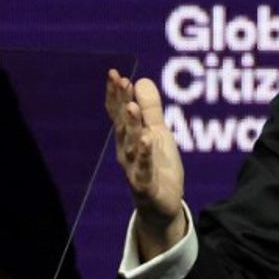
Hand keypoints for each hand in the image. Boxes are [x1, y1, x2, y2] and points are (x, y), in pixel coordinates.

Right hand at [105, 69, 185, 257]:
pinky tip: (146, 141)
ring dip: (131, 126)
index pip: (119, 113)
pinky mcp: (145, 186)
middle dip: (121, 103)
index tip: (115, 74)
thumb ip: (150, 110)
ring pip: (131, 146)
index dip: (117, 94)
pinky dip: (144, 156)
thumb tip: (141, 80)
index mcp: (129, 137)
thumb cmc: (158, 166)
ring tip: (132, 107)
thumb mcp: (158, 134)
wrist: (163, 204)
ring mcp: (134, 169)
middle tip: (121, 82)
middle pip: (122, 125)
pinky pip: (144, 170)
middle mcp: (126, 152)